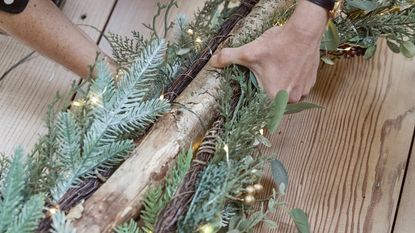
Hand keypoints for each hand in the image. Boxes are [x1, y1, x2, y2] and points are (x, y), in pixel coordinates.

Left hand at [211, 0, 327, 101]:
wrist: (304, 32)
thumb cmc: (278, 45)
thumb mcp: (249, 52)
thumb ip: (228, 57)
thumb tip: (213, 61)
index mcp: (274, 97)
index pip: (260, 110)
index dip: (254, 103)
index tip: (251, 96)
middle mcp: (290, 99)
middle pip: (273, 102)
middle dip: (266, 93)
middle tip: (262, 81)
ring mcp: (303, 92)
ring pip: (286, 96)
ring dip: (280, 88)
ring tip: (274, 74)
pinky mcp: (310, 83)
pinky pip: (298, 88)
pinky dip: (292, 82)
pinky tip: (287, 70)